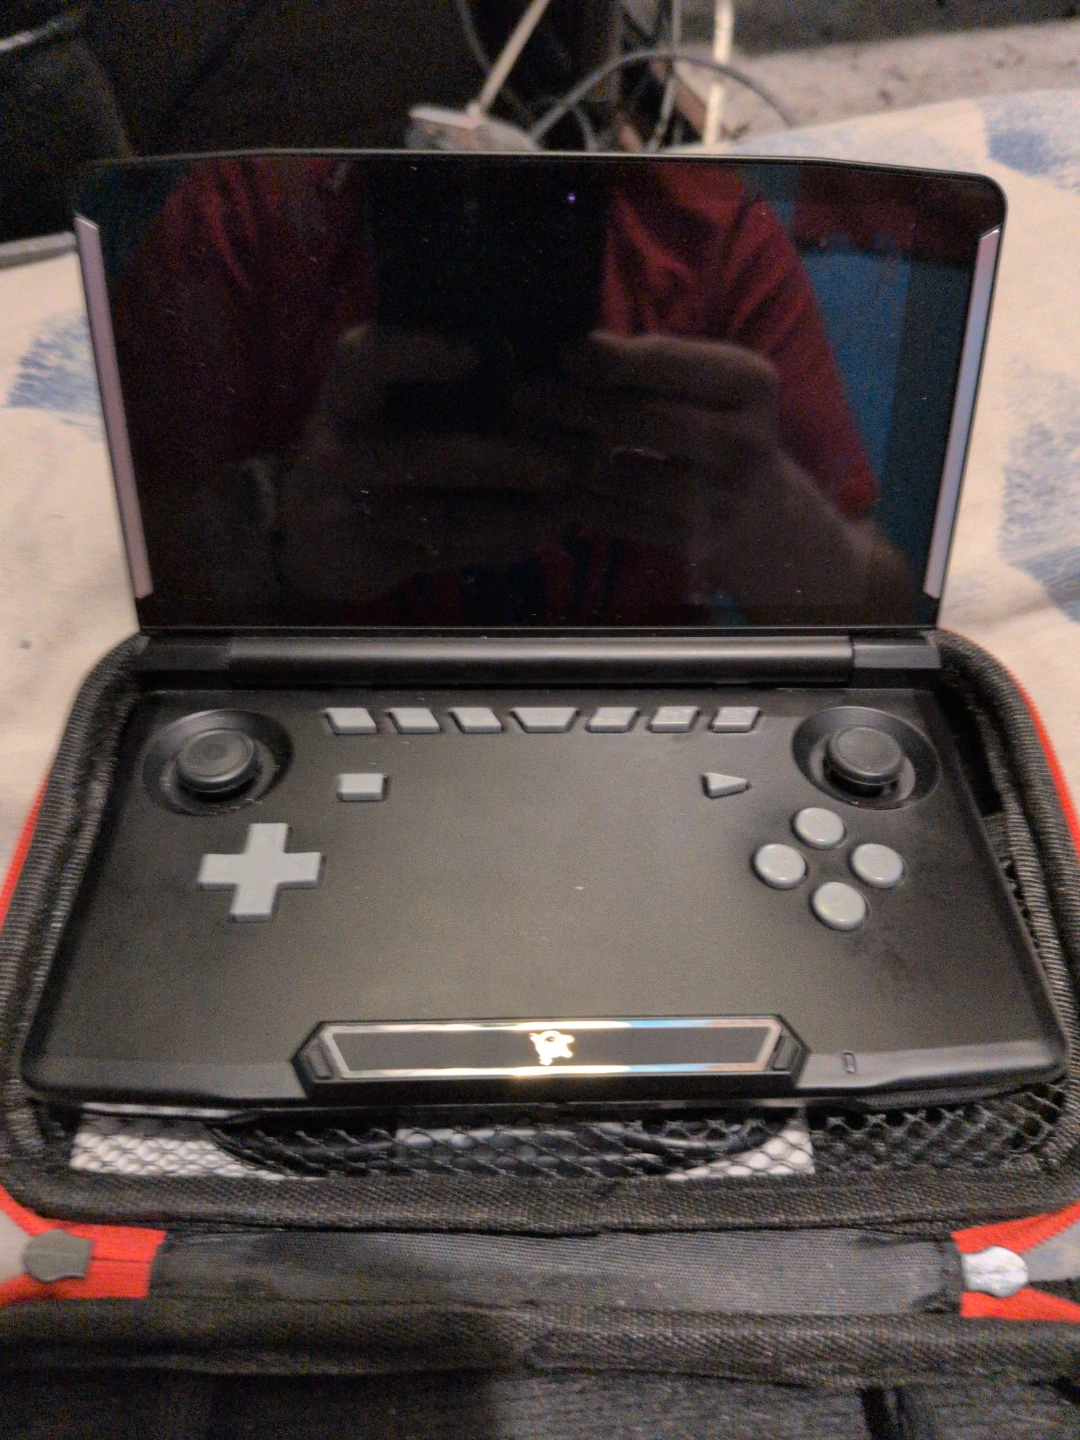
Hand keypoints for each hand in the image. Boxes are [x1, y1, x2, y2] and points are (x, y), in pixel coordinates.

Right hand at [277, 324, 578, 606]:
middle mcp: (340, 448)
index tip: (475, 352)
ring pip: (444, 517)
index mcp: (344, 391)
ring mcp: (352, 509)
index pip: (370, 360)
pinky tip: (539, 533)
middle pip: (426, 456)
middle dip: (501, 462)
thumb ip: (427, 377)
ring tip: (565, 507)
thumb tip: (524, 352)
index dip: (417, 352)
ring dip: (513, 515)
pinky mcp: (373, 557)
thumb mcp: (374, 401)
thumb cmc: (364, 443)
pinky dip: (499, 545)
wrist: (303, 530)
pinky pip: (447, 553)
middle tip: (560, 464)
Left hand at [515, 332, 917, 621]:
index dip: (609, 358)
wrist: (769, 523)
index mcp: (751, 383)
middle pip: (642, 418)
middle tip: (522, 395)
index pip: (670, 363)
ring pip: (624, 473)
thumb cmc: (723, 434)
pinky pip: (620, 518)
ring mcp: (721, 499)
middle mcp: (744, 441)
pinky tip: (548, 485)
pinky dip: (578, 501)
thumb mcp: (715, 387)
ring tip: (525, 439)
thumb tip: (573, 348)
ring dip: (565, 456)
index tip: (563, 353)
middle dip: (574, 404)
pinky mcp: (694, 544)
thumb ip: (660, 366)